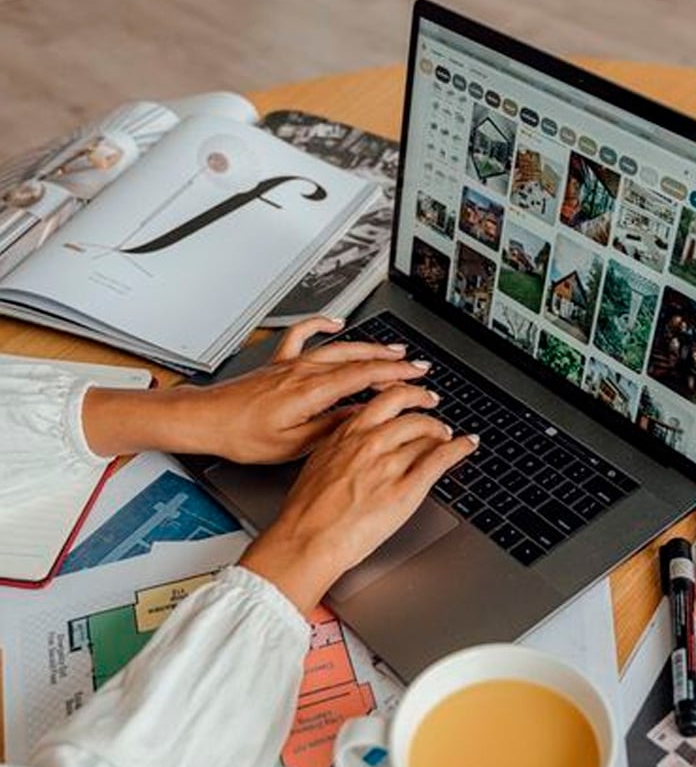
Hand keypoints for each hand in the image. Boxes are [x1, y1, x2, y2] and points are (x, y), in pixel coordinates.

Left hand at [82, 317, 430, 461]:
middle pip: (357, 359)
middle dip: (392, 361)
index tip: (418, 380)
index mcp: (311, 392)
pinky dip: (321, 324)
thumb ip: (330, 428)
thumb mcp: (293, 445)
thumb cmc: (241, 436)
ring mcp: (290, 364)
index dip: (397, 378)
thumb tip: (359, 418)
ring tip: (393, 350)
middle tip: (417, 366)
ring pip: (338, 348)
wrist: (204, 420)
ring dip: (369, 347)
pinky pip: (303, 335)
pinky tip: (335, 321)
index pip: (365, 378)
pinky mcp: (277, 363)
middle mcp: (303, 372)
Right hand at [239, 384, 477, 612]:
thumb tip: (354, 445)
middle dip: (428, 413)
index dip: (405, 396)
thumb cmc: (306, 512)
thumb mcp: (318, 465)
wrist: (307, 539)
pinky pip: (441, 459)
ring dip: (443, 434)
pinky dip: (460, 448)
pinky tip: (467, 444)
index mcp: (347, 435)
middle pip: (411, 414)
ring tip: (448, 437)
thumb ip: (341, 448)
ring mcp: (390, 464)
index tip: (412, 397)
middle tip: (436, 418)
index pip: (385, 401)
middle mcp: (371, 442)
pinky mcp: (406, 489)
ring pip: (427, 435)